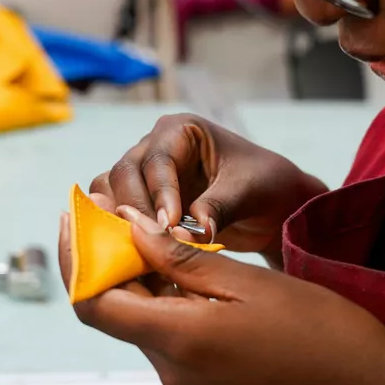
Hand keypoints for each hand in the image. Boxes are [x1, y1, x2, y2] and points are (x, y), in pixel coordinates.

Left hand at [59, 204, 384, 384]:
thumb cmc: (319, 331)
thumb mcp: (246, 282)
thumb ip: (179, 257)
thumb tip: (126, 226)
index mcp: (179, 341)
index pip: (93, 300)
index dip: (76, 255)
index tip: (76, 213)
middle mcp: (171, 368)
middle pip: (112, 308)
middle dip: (102, 257)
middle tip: (109, 210)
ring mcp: (185, 378)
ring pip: (138, 317)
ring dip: (132, 275)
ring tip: (145, 229)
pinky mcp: (201, 379)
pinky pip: (164, 330)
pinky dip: (160, 296)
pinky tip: (178, 265)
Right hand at [90, 114, 327, 265]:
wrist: (274, 207)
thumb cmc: (267, 185)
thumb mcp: (249, 191)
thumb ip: (218, 206)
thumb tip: (189, 230)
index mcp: (181, 130)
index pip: (157, 160)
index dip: (160, 193)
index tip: (169, 225)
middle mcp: (155, 147)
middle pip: (124, 174)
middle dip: (135, 209)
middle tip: (154, 242)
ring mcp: (144, 175)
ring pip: (110, 192)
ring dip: (120, 220)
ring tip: (142, 248)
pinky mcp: (142, 203)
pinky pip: (115, 213)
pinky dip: (119, 231)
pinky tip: (137, 253)